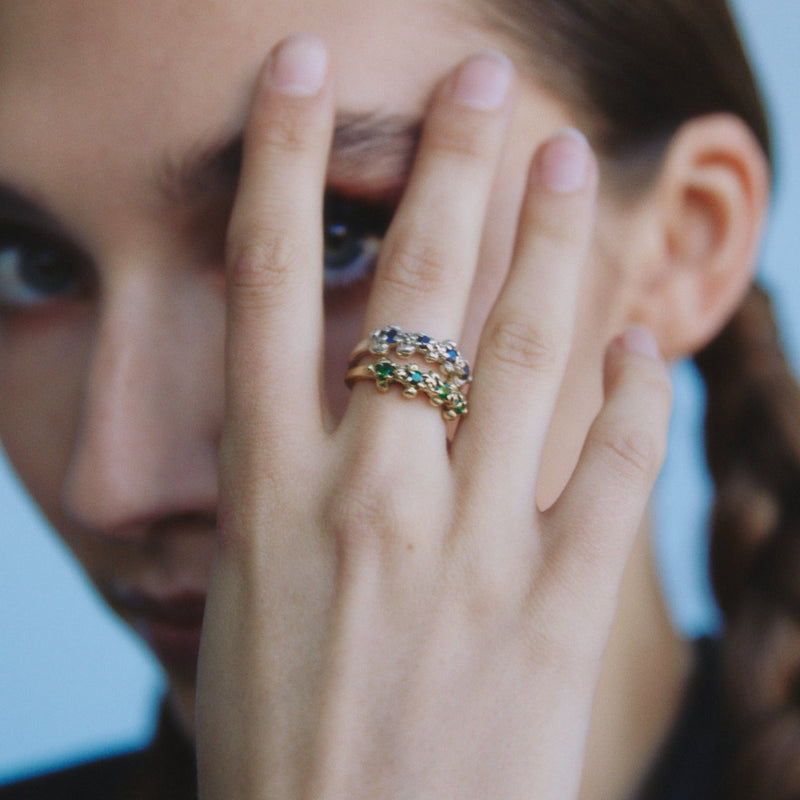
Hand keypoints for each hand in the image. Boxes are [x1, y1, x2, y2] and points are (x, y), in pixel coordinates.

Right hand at [197, 34, 670, 799]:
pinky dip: (638, 396)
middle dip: (444, 167)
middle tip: (477, 80)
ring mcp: (469, 553)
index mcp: (271, 497)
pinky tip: (647, 343)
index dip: (277, 165)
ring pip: (528, 357)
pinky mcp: (552, 614)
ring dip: (552, 247)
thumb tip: (329, 422)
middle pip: (412, 291)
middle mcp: (369, 501)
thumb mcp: (246, 603)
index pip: (265, 287)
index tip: (298, 78)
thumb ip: (294, 501)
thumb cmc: (278, 746)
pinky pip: (613, 473)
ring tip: (565, 164)